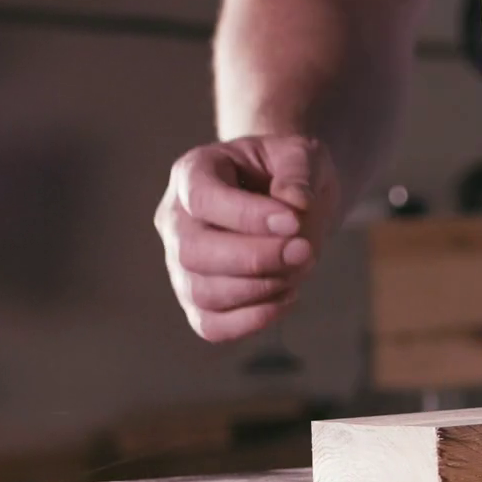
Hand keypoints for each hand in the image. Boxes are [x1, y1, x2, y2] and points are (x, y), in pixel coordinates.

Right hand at [155, 135, 337, 341]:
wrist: (289, 204)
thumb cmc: (289, 174)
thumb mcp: (302, 155)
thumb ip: (299, 173)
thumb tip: (295, 206)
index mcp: (194, 173)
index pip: (203, 198)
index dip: (247, 216)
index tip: (294, 221)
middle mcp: (176, 220)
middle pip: (194, 252)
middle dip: (255, 259)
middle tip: (304, 251)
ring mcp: (181, 264)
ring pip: (202, 293)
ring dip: (259, 289)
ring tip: (299, 270)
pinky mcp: (198, 301)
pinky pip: (211, 326)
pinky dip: (253, 320)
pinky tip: (288, 297)